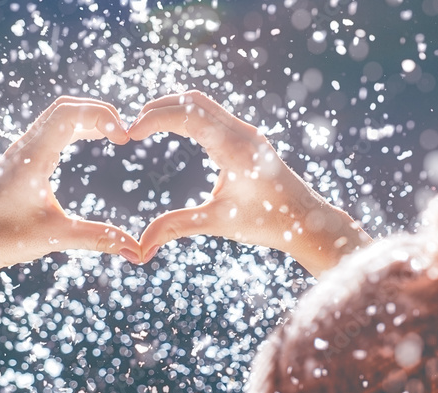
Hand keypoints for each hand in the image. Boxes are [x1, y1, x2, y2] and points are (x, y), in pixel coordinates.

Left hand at [0, 96, 141, 315]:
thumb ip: (98, 238)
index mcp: (31, 159)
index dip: (101, 116)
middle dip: (98, 113)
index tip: (124, 138)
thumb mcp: (57, 237)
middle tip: (124, 133)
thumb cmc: (6, 240)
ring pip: (56, 117)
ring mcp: (19, 152)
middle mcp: (23, 148)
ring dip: (86, 118)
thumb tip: (135, 251)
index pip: (68, 115)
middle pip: (64, 108)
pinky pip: (50, 130)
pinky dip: (75, 127)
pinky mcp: (19, 161)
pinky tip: (91, 139)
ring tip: (114, 134)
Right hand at [128, 91, 371, 275]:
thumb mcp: (218, 224)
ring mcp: (247, 132)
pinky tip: (172, 132)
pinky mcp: (248, 138)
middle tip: (132, 129)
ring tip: (146, 127)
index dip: (153, 119)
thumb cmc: (268, 223)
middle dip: (158, 108)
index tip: (129, 134)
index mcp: (235, 149)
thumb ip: (177, 227)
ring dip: (173, 109)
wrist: (307, 221)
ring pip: (203, 104)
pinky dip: (188, 116)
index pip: (187, 115)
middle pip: (192, 100)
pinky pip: (213, 115)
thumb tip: (141, 248)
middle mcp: (243, 133)